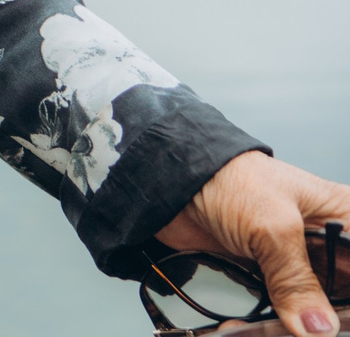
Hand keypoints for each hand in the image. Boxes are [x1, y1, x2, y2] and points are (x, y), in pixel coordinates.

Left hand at [156, 153, 349, 336]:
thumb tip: (319, 328)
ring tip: (273, 329)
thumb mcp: (272, 226)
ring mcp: (299, 259)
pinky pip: (283, 308)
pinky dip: (271, 323)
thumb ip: (297, 280)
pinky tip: (251, 328)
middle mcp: (328, 241)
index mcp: (345, 216)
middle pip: (343, 292)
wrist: (167, 178)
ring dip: (295, 324)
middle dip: (327, 318)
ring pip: (315, 307)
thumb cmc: (225, 177)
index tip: (338, 322)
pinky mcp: (270, 272)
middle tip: (306, 330)